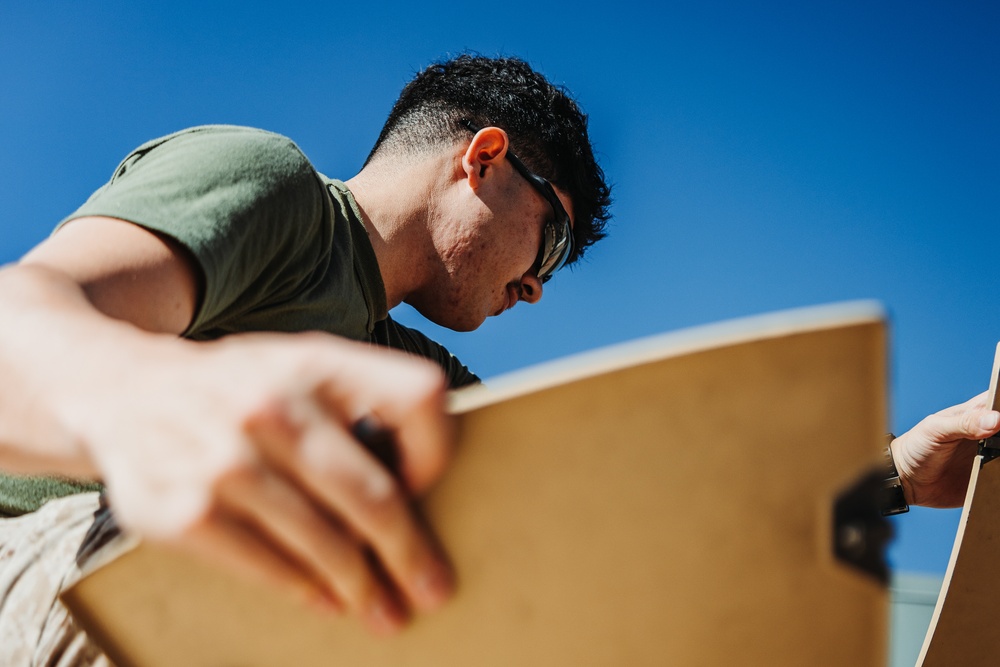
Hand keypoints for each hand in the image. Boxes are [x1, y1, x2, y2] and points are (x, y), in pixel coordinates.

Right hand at [59, 332, 454, 634]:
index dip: (435, 450)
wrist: (122, 391)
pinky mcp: (184, 513)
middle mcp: (273, 405)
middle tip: (433, 590)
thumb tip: (424, 487)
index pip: (418, 398)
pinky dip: (306, 590)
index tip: (426, 488)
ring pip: (324, 543)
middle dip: (410, 553)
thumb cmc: (240, 388)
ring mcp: (225, 460)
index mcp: (317, 362)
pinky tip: (327, 601)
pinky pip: (268, 567)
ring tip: (384, 613)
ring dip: (362, 587)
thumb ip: (359, 402)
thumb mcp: (298, 364)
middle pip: (373, 495)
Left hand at [891, 391, 999, 507]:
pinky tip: (998, 475)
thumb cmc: (915, 446)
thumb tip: (996, 419)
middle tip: (996, 442)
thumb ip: (964, 423)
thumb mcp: (935, 429)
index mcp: (975, 414)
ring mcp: (990, 455)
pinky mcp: (989, 476)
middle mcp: (987, 434)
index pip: (999, 401)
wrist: (905, 479)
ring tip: (995, 458)